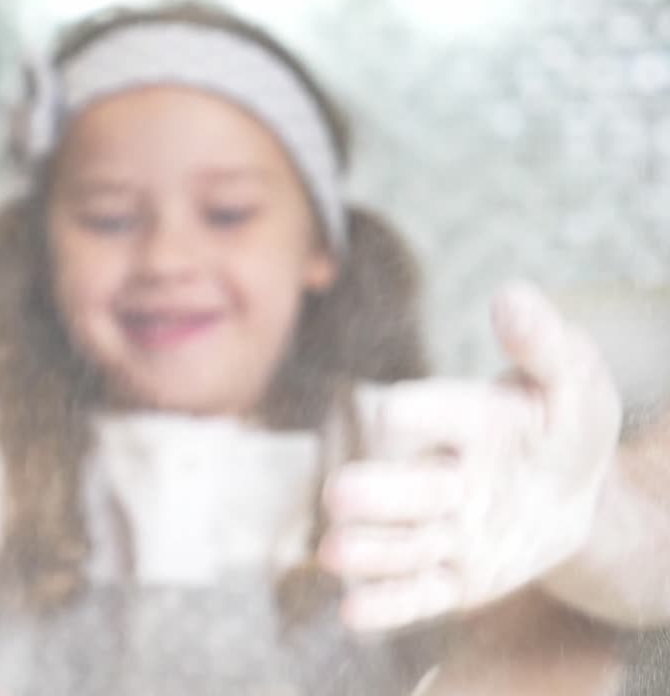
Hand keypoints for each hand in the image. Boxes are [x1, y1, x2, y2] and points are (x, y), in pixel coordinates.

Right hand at [318, 281, 621, 630]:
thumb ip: (544, 344)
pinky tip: (352, 613)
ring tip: (334, 553)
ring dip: (369, 550)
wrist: (575, 495)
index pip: (443, 414)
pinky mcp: (454, 580)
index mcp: (470, 421)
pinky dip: (386, 605)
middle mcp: (446, 476)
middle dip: (377, 493)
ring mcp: (446, 531)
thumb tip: (510, 296)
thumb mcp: (574, 382)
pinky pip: (419, 596)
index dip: (422, 413)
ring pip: (404, 544)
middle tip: (341, 494)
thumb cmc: (565, 425)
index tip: (392, 414)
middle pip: (408, 487)